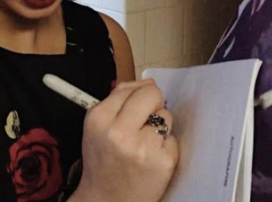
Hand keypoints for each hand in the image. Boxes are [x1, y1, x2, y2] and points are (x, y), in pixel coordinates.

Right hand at [71, 79, 178, 201]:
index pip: (132, 88)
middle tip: (143, 124)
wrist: (106, 200)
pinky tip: (151, 159)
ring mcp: (142, 148)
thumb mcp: (98, 125)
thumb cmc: (104, 160)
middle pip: (152, 95)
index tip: (132, 111)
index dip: (136, 98)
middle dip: (152, 105)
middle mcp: (118, 131)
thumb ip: (119, 98)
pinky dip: (165, 147)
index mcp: (98, 117)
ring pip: (166, 116)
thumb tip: (149, 81)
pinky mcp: (162, 162)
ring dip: (159, 127)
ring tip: (143, 145)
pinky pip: (173, 139)